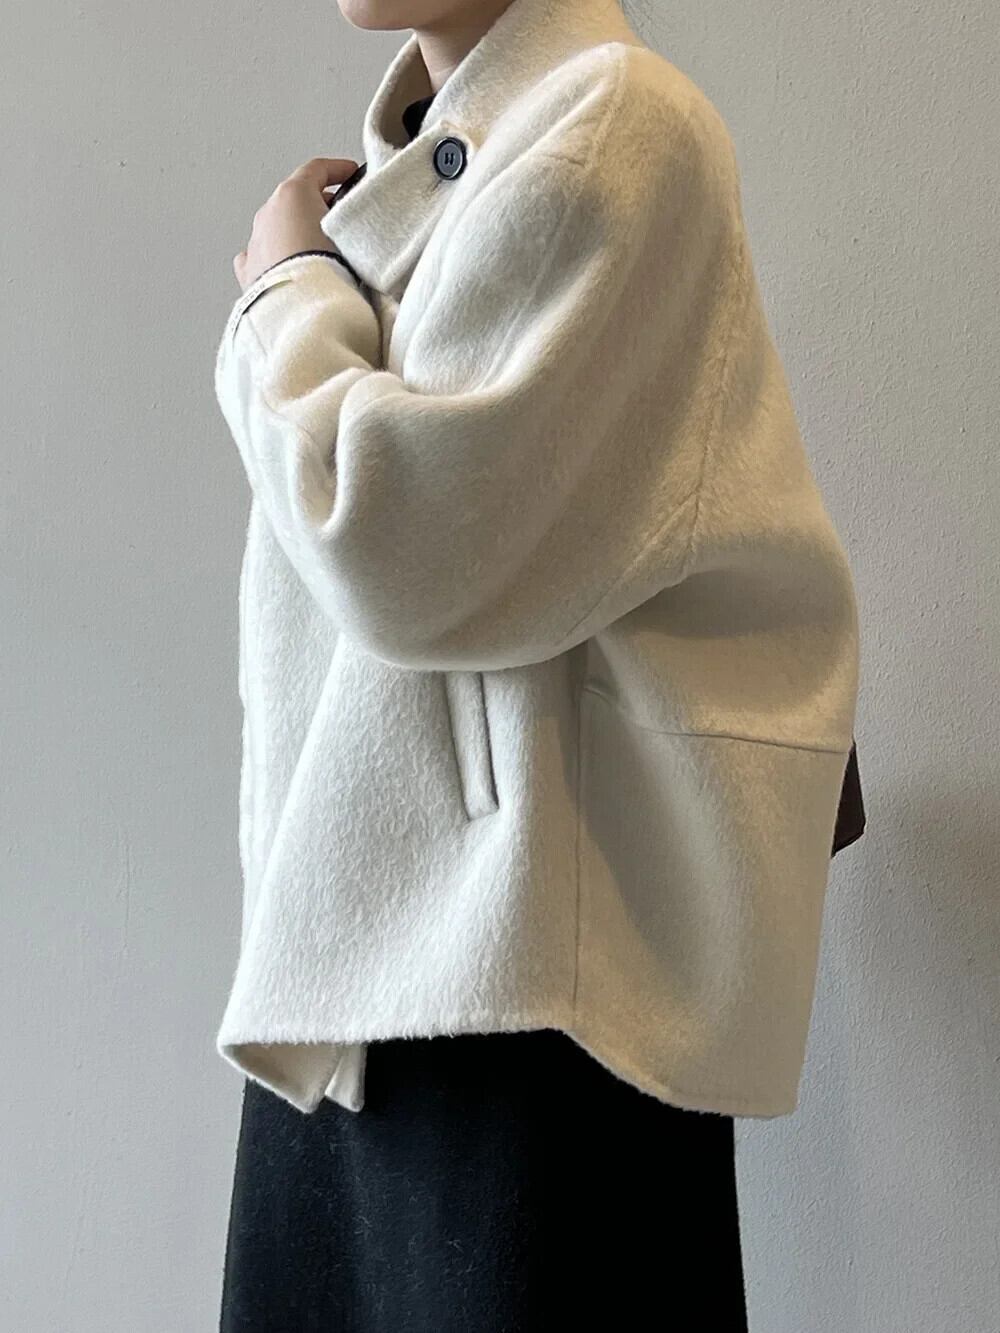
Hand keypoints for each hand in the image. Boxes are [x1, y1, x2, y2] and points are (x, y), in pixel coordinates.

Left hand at [233, 157, 359, 290]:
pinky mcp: (250, 272)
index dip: (338, 169)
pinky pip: (263, 256)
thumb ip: (355, 224)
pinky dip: (275, 257)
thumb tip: (361, 230)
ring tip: (318, 249)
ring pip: (278, 227)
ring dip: (297, 232)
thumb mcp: (353, 235)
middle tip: (339, 216)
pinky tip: (288, 267)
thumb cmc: (328, 268)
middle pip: (295, 199)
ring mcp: (256, 243)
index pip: (317, 170)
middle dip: (317, 204)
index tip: (351, 173)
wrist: (303, 310)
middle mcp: (268, 214)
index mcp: (292, 195)